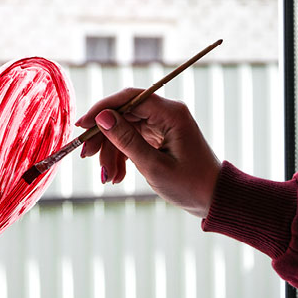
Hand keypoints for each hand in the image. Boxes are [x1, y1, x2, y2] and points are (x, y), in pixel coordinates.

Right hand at [76, 88, 221, 217]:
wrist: (214, 199)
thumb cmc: (190, 184)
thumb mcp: (154, 166)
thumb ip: (126, 140)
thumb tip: (102, 118)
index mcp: (171, 113)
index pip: (130, 98)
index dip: (103, 108)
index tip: (82, 125)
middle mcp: (167, 114)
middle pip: (123, 114)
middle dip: (104, 137)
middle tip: (86, 156)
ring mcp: (162, 125)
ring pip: (124, 129)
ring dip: (112, 152)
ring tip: (108, 177)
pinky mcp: (159, 137)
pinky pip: (132, 140)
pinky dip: (122, 157)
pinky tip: (117, 176)